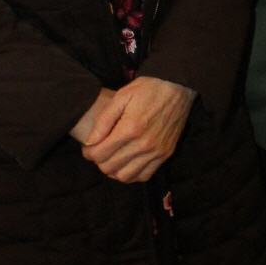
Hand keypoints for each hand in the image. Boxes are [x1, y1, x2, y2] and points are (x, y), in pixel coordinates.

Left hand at [79, 76, 194, 183]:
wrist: (178, 87)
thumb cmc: (148, 89)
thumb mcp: (121, 96)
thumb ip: (104, 120)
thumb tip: (90, 141)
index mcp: (130, 128)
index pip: (100, 154)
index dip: (88, 153)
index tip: (88, 147)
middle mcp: (143, 144)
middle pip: (110, 167)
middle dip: (99, 161)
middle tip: (98, 151)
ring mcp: (156, 152)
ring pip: (126, 176)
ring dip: (114, 170)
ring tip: (111, 158)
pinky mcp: (165, 154)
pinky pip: (144, 176)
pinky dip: (132, 174)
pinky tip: (127, 163)